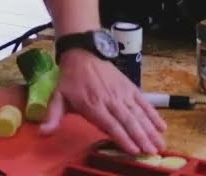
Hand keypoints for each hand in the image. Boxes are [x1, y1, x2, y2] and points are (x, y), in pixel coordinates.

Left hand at [42, 50, 166, 154]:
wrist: (83, 53)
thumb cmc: (71, 79)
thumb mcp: (57, 97)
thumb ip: (52, 116)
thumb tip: (44, 133)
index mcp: (93, 105)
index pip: (111, 124)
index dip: (123, 138)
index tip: (134, 150)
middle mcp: (110, 99)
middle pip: (129, 121)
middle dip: (142, 138)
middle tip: (153, 152)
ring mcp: (122, 93)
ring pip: (139, 113)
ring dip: (151, 129)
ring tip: (161, 144)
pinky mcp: (129, 87)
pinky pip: (143, 102)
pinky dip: (153, 114)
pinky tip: (161, 126)